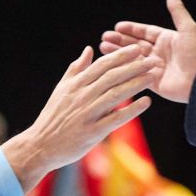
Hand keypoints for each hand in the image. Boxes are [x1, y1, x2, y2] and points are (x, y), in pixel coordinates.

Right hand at [3, 45, 157, 191]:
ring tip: (153, 76)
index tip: (138, 48)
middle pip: (112, 77)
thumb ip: (76, 69)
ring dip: (136, 84)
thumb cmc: (53, 117)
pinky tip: (146, 102)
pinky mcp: (92, 132)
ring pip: (115, 94)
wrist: (41, 146)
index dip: (121, 56)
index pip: (102, 66)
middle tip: (153, 59)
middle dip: (134, 66)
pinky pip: (115, 119)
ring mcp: (87, 114)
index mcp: (75, 85)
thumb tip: (89, 49)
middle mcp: (81, 96)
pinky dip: (131, 110)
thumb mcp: (61, 89)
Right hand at [101, 0, 195, 103]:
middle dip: (120, 40)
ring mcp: (154, 68)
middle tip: (104, 36)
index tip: (117, 26)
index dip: (131, 29)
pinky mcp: (151, 82)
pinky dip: (123, 67)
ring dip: (118, 52)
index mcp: (167, 40)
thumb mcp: (188, 29)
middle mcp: (160, 53)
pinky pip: (134, 73)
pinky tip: (110, 63)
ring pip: (132, 58)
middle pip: (135, 44)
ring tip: (102, 47)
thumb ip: (178, 12)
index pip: (145, 32)